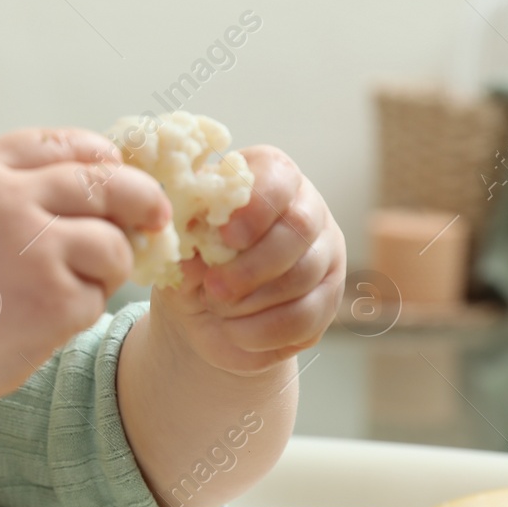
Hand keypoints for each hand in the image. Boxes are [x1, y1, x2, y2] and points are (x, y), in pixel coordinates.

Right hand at [0, 127, 173, 409]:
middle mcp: (7, 199)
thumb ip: (9, 183)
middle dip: (141, 200)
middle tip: (154, 218)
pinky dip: (80, 311)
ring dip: (104, 269)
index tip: (116, 177)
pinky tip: (38, 321)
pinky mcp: (53, 301)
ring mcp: (33, 249)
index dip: (102, 160)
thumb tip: (97, 175)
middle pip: (108, 183)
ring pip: (113, 244)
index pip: (65, 145)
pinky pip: (98, 297)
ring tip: (62, 289)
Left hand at [159, 144, 345, 374]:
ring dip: (253, 300)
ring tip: (216, 308)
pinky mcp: (327, 299)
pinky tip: (235, 330)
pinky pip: (307, 316)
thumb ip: (186, 242)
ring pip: (304, 275)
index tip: (225, 235)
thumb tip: (192, 255)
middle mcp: (306, 209)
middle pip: (299, 228)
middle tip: (214, 287)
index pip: (278, 178)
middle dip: (252, 264)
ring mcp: (325, 254)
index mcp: (267, 177)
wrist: (204, 308)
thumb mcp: (180, 246)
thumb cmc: (193, 259)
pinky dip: (265, 329)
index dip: (255, 208)